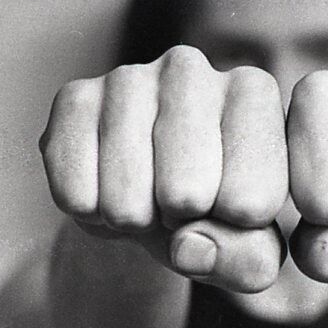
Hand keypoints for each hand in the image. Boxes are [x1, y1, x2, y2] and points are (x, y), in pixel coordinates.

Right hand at [39, 45, 287, 292]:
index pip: (252, 199)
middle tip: (178, 204)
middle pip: (186, 193)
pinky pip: (76, 193)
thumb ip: (248, 261)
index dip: (234, 228)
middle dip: (179, 222)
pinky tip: (106, 186)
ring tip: (144, 196)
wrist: (146, 197)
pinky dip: (90, 212)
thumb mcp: (249, 250)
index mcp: (253, 91)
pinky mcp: (74, 98)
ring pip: (126, 197)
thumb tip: (190, 247)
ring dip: (133, 220)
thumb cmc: (213, 214)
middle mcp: (190, 67)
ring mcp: (127, 76)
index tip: (228, 206)